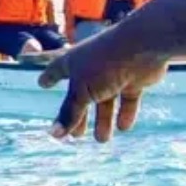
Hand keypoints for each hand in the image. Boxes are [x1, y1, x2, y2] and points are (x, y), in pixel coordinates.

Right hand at [37, 31, 169, 141]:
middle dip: (79, 114)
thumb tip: (53, 134)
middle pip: (82, 95)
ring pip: (106, 100)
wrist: (144, 46)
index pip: (56, 70)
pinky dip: (125, 112)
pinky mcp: (134, 78)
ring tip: (102, 139)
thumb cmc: (104, 64)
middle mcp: (91, 67)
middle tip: (77, 134)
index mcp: (72, 62)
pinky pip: (128, 98)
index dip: (49, 77)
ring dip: (103, 120)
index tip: (42, 83)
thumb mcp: (81, 92)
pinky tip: (124, 127)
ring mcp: (113, 72)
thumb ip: (69, 113)